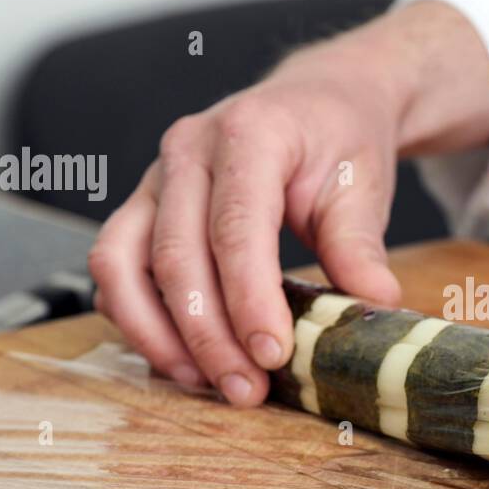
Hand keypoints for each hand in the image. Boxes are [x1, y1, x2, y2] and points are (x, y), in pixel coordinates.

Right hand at [89, 0, 488, 403]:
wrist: (320, 100)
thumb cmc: (340, 141)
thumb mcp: (363, 186)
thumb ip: (360, 247)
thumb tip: (372, 307)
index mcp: (249, 134)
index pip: (236, 228)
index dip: (248, 300)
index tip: (272, 355)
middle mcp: (188, 149)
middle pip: (175, 254)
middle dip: (206, 333)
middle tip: (244, 389)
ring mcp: (156, 176)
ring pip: (123, 263)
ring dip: (156, 333)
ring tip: (204, 382)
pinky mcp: (142, 206)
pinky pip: (116, 267)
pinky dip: (137, 317)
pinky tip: (178, 357)